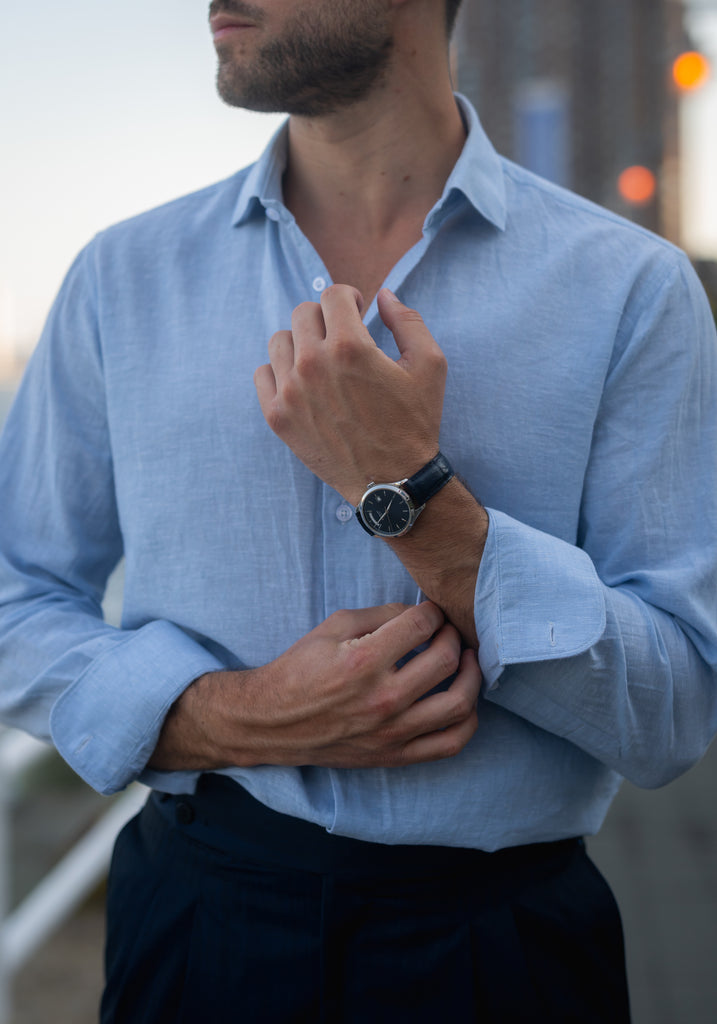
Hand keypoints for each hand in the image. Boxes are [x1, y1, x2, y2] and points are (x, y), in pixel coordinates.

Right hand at [151, 601, 479, 770]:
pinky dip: (467, 720)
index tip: (429, 613)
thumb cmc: (300, 669)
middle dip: (453, 637)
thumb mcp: (332, 627)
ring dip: (471, 675)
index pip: (421, 626)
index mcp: (363, 661)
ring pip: (458, 703)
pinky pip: (450, 743)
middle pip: (446, 659)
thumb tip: (419, 613)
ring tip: (465, 661)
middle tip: (446, 632)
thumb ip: (380, 615)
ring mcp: (391, 732)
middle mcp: (382, 699)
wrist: (273, 722)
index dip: (431, 612)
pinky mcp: (395, 755)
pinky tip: (463, 700)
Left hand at [254, 286, 446, 502]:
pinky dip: (280, 372)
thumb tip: (384, 295)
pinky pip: (263, 374)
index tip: (356, 311)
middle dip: (326, 318)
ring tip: (321, 360)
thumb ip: (407, 320)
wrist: (393, 482)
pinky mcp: (278, 417)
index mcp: (349, 347)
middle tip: (341, 337)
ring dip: (301, 342)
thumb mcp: (429, 365)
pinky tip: (302, 382)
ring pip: (279, 341)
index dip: (348, 298)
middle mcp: (313, 365)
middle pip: (303, 313)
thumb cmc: (415, 423)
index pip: (332, 296)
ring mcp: (290, 392)